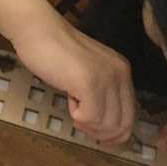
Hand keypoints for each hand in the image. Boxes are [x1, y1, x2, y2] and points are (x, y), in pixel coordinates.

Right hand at [12, 17, 135, 145]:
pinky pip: (89, 118)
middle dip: (101, 132)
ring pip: (106, 123)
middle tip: (81, 124)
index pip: (130, 115)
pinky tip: (68, 98)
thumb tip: (102, 125)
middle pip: (122, 123)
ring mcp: (106, 78)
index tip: (97, 135)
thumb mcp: (86, 71)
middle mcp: (120, 74)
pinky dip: (77, 116)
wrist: (36, 30)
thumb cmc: (53, 50)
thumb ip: (99, 91)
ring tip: (73, 106)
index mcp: (122, 72)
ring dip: (87, 123)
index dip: (115, 133)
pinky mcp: (89, 83)